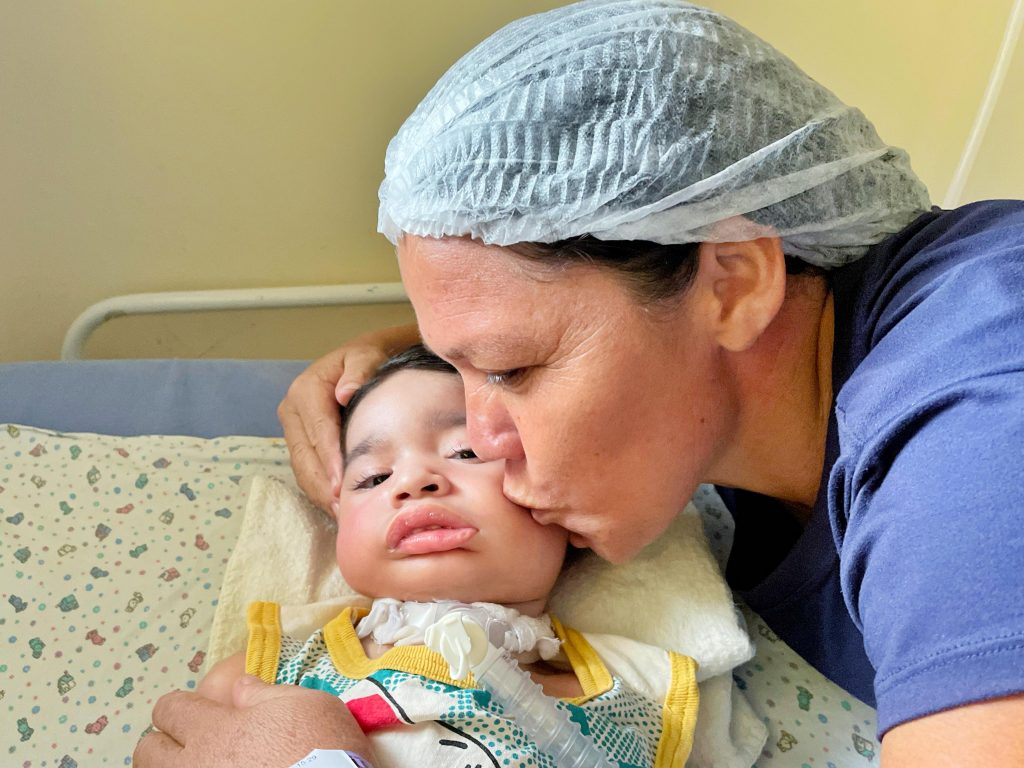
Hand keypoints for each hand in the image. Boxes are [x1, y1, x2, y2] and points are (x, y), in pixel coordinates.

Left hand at [133, 675, 373, 767]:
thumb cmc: (321, 747)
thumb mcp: (305, 704)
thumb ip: (264, 693)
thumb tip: (239, 687)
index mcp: (213, 728)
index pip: (169, 709)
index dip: (179, 706)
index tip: (194, 710)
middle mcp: (195, 764)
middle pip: (147, 751)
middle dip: (162, 743)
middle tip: (188, 744)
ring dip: (173, 767)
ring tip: (198, 764)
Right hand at [278, 324, 418, 511]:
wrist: (365, 360)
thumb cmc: (370, 358)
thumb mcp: (367, 355)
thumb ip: (360, 370)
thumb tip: (346, 392)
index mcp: (306, 390)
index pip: (318, 430)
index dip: (329, 458)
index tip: (341, 481)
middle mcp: (293, 410)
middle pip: (304, 455)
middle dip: (322, 484)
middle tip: (341, 508)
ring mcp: (295, 429)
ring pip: (302, 467)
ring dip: (319, 492)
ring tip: (340, 513)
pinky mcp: (302, 442)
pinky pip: (307, 470)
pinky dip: (320, 490)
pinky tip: (336, 505)